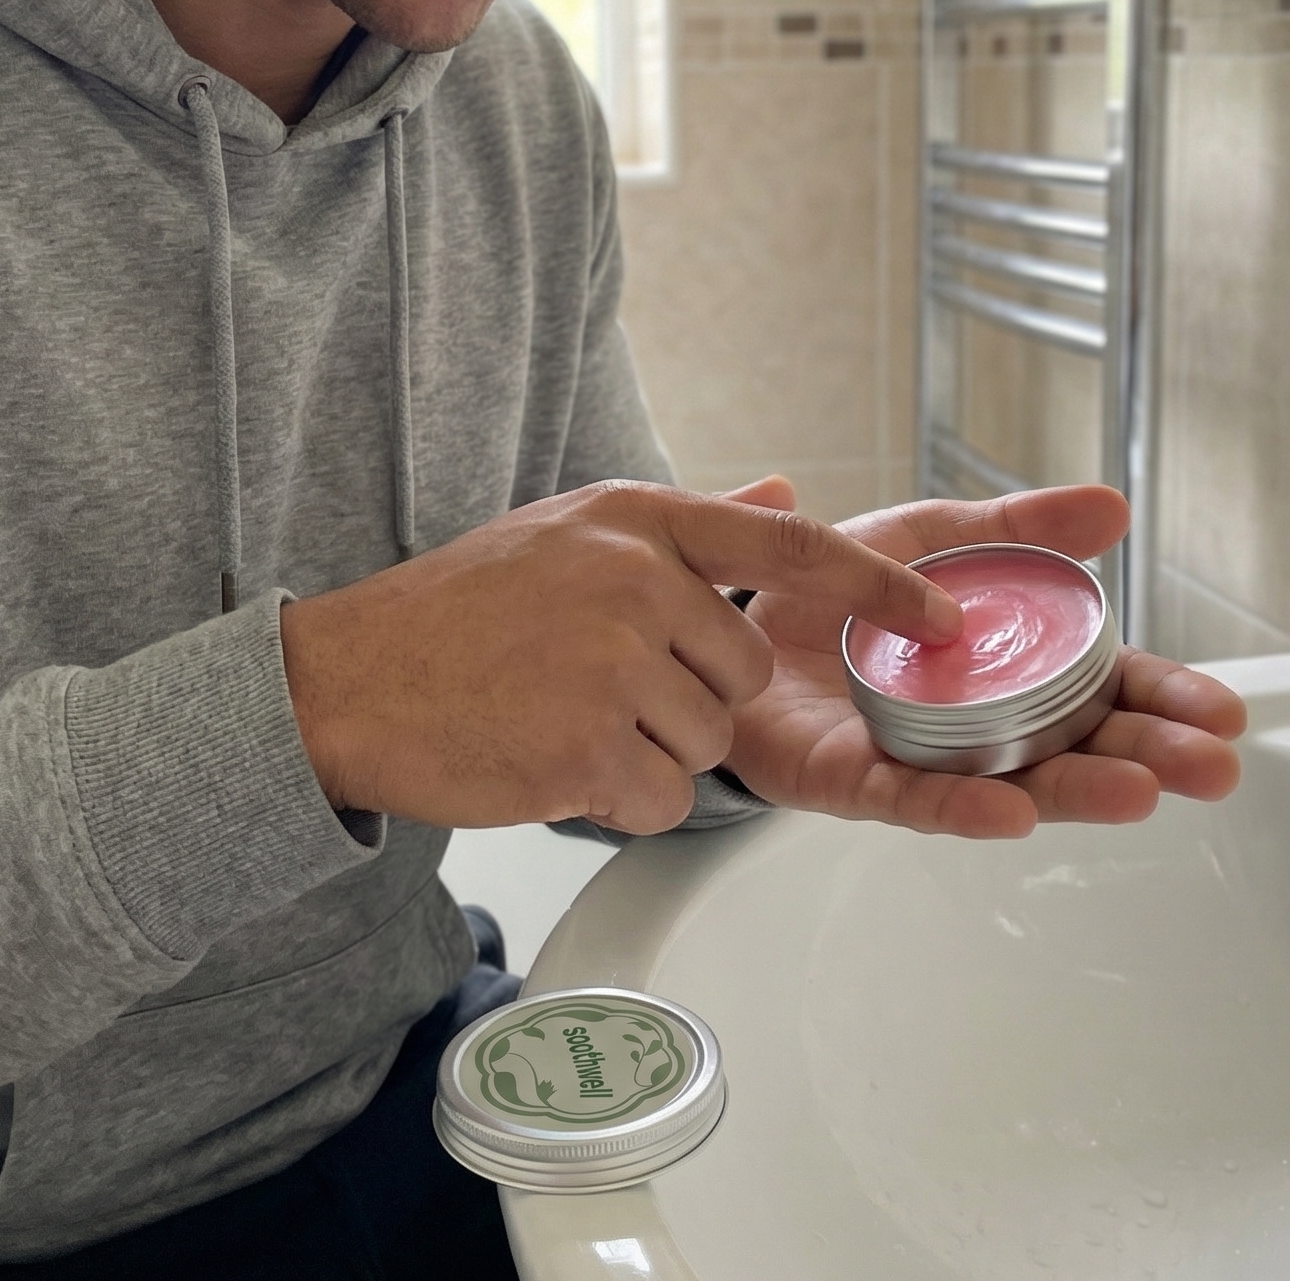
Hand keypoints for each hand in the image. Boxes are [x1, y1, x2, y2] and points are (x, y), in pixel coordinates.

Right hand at [277, 480, 963, 835]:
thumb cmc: (458, 610)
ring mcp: (609, 667)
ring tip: (561, 715)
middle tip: (597, 686)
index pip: (789, 547)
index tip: (945, 614)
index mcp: (636, 520)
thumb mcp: (573, 534)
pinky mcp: (584, 751)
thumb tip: (783, 491)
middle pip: (741, 677)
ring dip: (650, 752)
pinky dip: (617, 798)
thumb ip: (689, 523)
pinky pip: (663, 799)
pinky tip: (548, 759)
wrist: (343, 679)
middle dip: (690, 700)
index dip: (878, 584)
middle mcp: (633, 583)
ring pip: (707, 745)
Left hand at [721, 479, 1246, 838]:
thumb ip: (1017, 526)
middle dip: (1148, 756)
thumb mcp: (933, 534)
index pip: (1103, 688)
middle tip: (1214, 768)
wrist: (725, 607)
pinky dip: (962, 805)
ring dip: (1076, 789)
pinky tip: (1010, 812)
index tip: (1226, 712)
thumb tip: (1114, 505)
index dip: (1163, 697)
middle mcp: (976, 724)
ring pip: (1011, 782)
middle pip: (1076, 746)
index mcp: (1004, 666)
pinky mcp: (850, 780)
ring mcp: (921, 758)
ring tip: (1139, 791)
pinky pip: (911, 798)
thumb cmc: (834, 588)